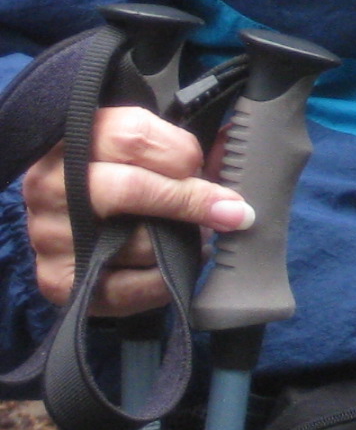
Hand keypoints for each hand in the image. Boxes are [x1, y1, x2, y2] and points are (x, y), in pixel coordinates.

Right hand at [22, 107, 250, 314]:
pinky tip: (175, 268)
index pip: (133, 138)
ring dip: (179, 243)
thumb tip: (231, 146)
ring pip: (134, 243)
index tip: (212, 167)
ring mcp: (50, 235)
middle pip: (130, 190)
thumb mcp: (137, 140)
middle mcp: (53, 186)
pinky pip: (121, 291)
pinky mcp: (55, 280)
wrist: (56, 208)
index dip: (183, 154)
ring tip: (196, 236)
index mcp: (76, 139)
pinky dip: (160, 283)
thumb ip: (179, 144)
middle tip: (232, 213)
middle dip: (189, 201)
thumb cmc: (110, 166)